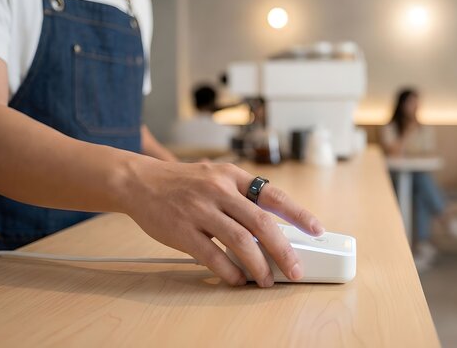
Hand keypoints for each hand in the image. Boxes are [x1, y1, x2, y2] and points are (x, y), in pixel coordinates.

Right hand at [119, 158, 324, 286]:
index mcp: (232, 176)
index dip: (298, 214)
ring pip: (239, 241)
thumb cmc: (184, 183)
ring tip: (266, 280)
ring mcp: (199, 210)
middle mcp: (219, 191)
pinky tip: (237, 279)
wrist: (140, 181)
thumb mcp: (216, 177)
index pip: (273, 195)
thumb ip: (242, 197)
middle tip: (295, 269)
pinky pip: (211, 256)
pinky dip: (228, 271)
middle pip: (261, 223)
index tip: (317, 230)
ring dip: (258, 265)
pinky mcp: (181, 230)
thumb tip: (273, 229)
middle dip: (283, 250)